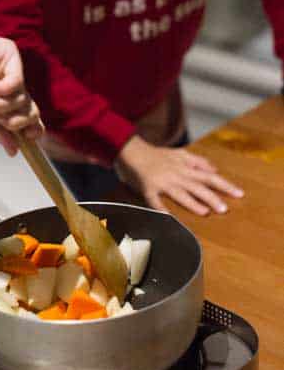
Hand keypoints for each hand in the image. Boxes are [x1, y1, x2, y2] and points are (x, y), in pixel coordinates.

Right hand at [0, 20, 42, 153]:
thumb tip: (14, 150)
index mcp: (3, 100)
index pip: (27, 117)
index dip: (33, 129)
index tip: (30, 138)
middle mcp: (9, 84)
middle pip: (30, 110)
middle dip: (13, 120)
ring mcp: (10, 68)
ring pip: (24, 98)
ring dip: (1, 105)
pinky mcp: (8, 53)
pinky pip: (17, 80)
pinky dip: (2, 90)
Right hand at [115, 135, 243, 215]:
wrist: (130, 150)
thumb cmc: (156, 155)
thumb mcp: (179, 153)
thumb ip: (198, 161)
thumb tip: (215, 170)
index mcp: (184, 166)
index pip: (209, 176)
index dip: (225, 185)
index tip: (239, 194)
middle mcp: (176, 174)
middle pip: (198, 186)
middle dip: (212, 197)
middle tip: (225, 209)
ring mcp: (162, 182)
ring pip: (180, 193)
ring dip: (193, 203)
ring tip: (206, 212)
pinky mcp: (148, 188)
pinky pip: (156, 201)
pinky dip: (162, 210)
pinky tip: (170, 219)